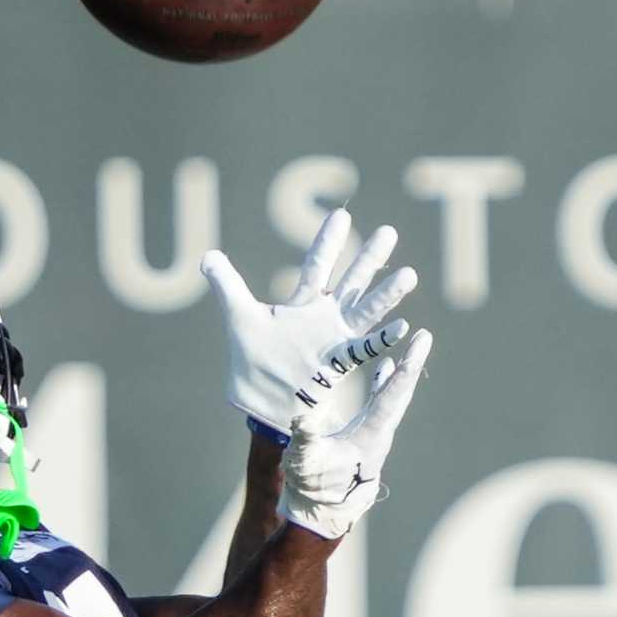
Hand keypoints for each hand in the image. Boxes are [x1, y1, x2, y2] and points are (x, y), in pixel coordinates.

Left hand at [202, 208, 417, 437]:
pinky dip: (382, 339)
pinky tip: (401, 328)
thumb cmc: (252, 362)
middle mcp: (324, 317)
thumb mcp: (239, 317)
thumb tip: (207, 255)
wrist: (261, 402)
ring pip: (366, 311)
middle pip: (352, 281)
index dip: (328, 242)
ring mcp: (335, 339)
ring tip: (409, 274)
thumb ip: (228, 285)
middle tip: (389, 231)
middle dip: (368, 257)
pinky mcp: (338, 364)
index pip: (317, 265)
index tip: (342, 215)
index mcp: (301, 303)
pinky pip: (364, 349)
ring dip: (387, 294)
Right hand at [280, 330, 432, 538]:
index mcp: (370, 436)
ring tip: (411, 345)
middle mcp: (379, 433)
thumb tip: (303, 418)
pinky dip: (383, 383)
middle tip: (424, 337)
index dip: (406, 368)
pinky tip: (384, 366)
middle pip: (400, 392)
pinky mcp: (364, 434)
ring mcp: (374, 433)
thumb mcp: (303, 461)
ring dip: (400, 371)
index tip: (421, 343)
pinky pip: (379, 402)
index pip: (392, 396)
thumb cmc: (311, 488)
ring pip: (392, 396)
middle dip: (411, 363)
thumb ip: (305, 440)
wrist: (319, 512)